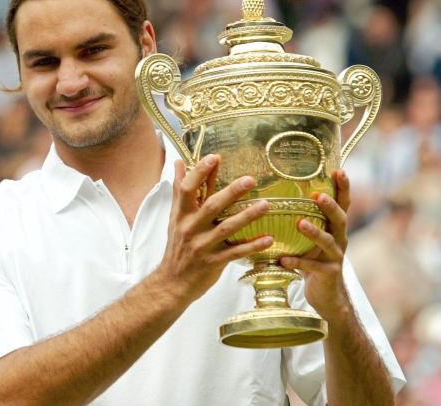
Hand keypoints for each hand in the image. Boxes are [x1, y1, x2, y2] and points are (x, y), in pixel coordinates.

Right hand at [156, 155, 273, 303]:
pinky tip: (268, 239)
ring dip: (247, 216)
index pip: (187, 189)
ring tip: (266, 205)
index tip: (214, 158)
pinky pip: (236, 252)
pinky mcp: (214, 262)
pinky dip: (252, 245)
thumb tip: (179, 162)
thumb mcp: (174, 217)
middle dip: (231, 192)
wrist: (172, 282)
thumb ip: (179, 190)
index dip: (200, 172)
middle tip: (250, 180)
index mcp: (181, 215)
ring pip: (227, 228)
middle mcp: (191, 228)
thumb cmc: (176, 247)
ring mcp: (202, 246)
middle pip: (211, 206)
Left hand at [280, 170, 350, 319]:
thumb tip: (273, 195)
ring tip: (300, 224)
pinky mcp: (328, 274)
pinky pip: (312, 267)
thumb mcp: (310, 238)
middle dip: (330, 206)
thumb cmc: (313, 260)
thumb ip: (300, 219)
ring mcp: (335, 257)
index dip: (343, 187)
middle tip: (318, 196)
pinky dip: (297, 263)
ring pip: (328, 242)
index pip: (343, 203)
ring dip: (314, 232)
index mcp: (335, 228)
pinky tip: (283, 260)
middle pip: (340, 219)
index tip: (339, 170)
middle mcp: (339, 239)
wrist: (326, 295)